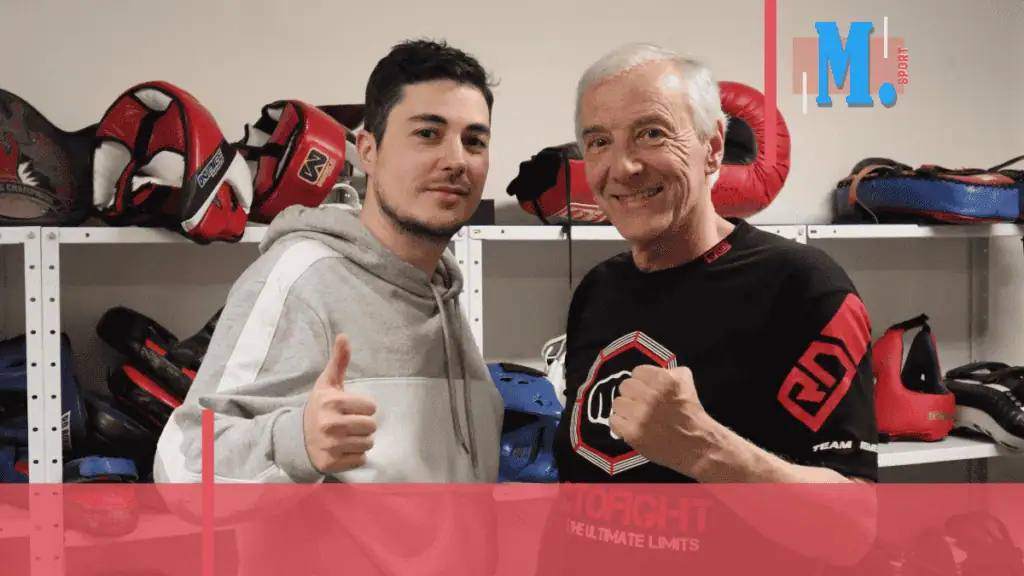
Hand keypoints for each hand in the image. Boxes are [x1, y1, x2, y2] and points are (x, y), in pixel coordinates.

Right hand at [303, 334, 376, 473]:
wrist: (296, 437)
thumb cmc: (320, 407)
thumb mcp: (327, 383)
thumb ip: (339, 361)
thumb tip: (344, 336)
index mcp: (332, 402)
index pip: (371, 407)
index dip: (364, 407)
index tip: (351, 408)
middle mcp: (331, 424)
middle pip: (371, 426)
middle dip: (364, 425)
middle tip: (350, 423)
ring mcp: (331, 446)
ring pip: (368, 443)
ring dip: (361, 440)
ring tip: (347, 436)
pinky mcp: (331, 463)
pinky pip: (361, 460)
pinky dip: (355, 456)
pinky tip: (343, 449)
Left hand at [610, 365, 711, 472]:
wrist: (696, 445)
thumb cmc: (691, 413)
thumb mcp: (686, 382)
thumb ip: (670, 371)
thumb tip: (656, 369)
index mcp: (663, 381)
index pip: (637, 372)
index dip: (642, 381)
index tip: (646, 389)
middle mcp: (649, 396)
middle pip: (625, 386)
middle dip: (632, 394)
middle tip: (640, 403)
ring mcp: (639, 415)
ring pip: (617, 403)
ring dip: (625, 409)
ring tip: (635, 416)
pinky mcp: (632, 433)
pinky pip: (613, 421)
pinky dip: (620, 424)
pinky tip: (630, 426)